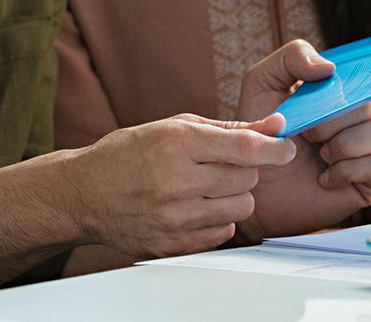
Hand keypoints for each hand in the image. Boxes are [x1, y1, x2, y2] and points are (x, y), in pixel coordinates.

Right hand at [68, 114, 297, 258]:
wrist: (83, 194)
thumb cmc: (128, 154)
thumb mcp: (172, 127)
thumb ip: (225, 127)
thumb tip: (273, 125)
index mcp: (176, 144)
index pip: (245, 149)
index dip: (275, 148)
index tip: (286, 147)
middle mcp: (176, 182)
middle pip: (247, 178)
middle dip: (246, 169)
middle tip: (223, 165)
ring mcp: (174, 218)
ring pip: (240, 208)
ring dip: (234, 196)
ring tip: (207, 187)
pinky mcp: (172, 246)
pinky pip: (223, 234)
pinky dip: (218, 220)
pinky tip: (195, 207)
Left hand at [233, 40, 370, 237]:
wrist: (250, 187)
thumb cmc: (256, 135)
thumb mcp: (262, 83)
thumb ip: (292, 57)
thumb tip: (330, 68)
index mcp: (336, 92)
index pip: (363, 73)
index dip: (346, 82)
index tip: (321, 95)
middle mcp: (354, 118)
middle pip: (369, 103)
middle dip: (333, 120)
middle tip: (307, 134)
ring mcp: (364, 149)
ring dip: (347, 143)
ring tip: (320, 155)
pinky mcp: (367, 181)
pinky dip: (348, 169)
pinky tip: (324, 178)